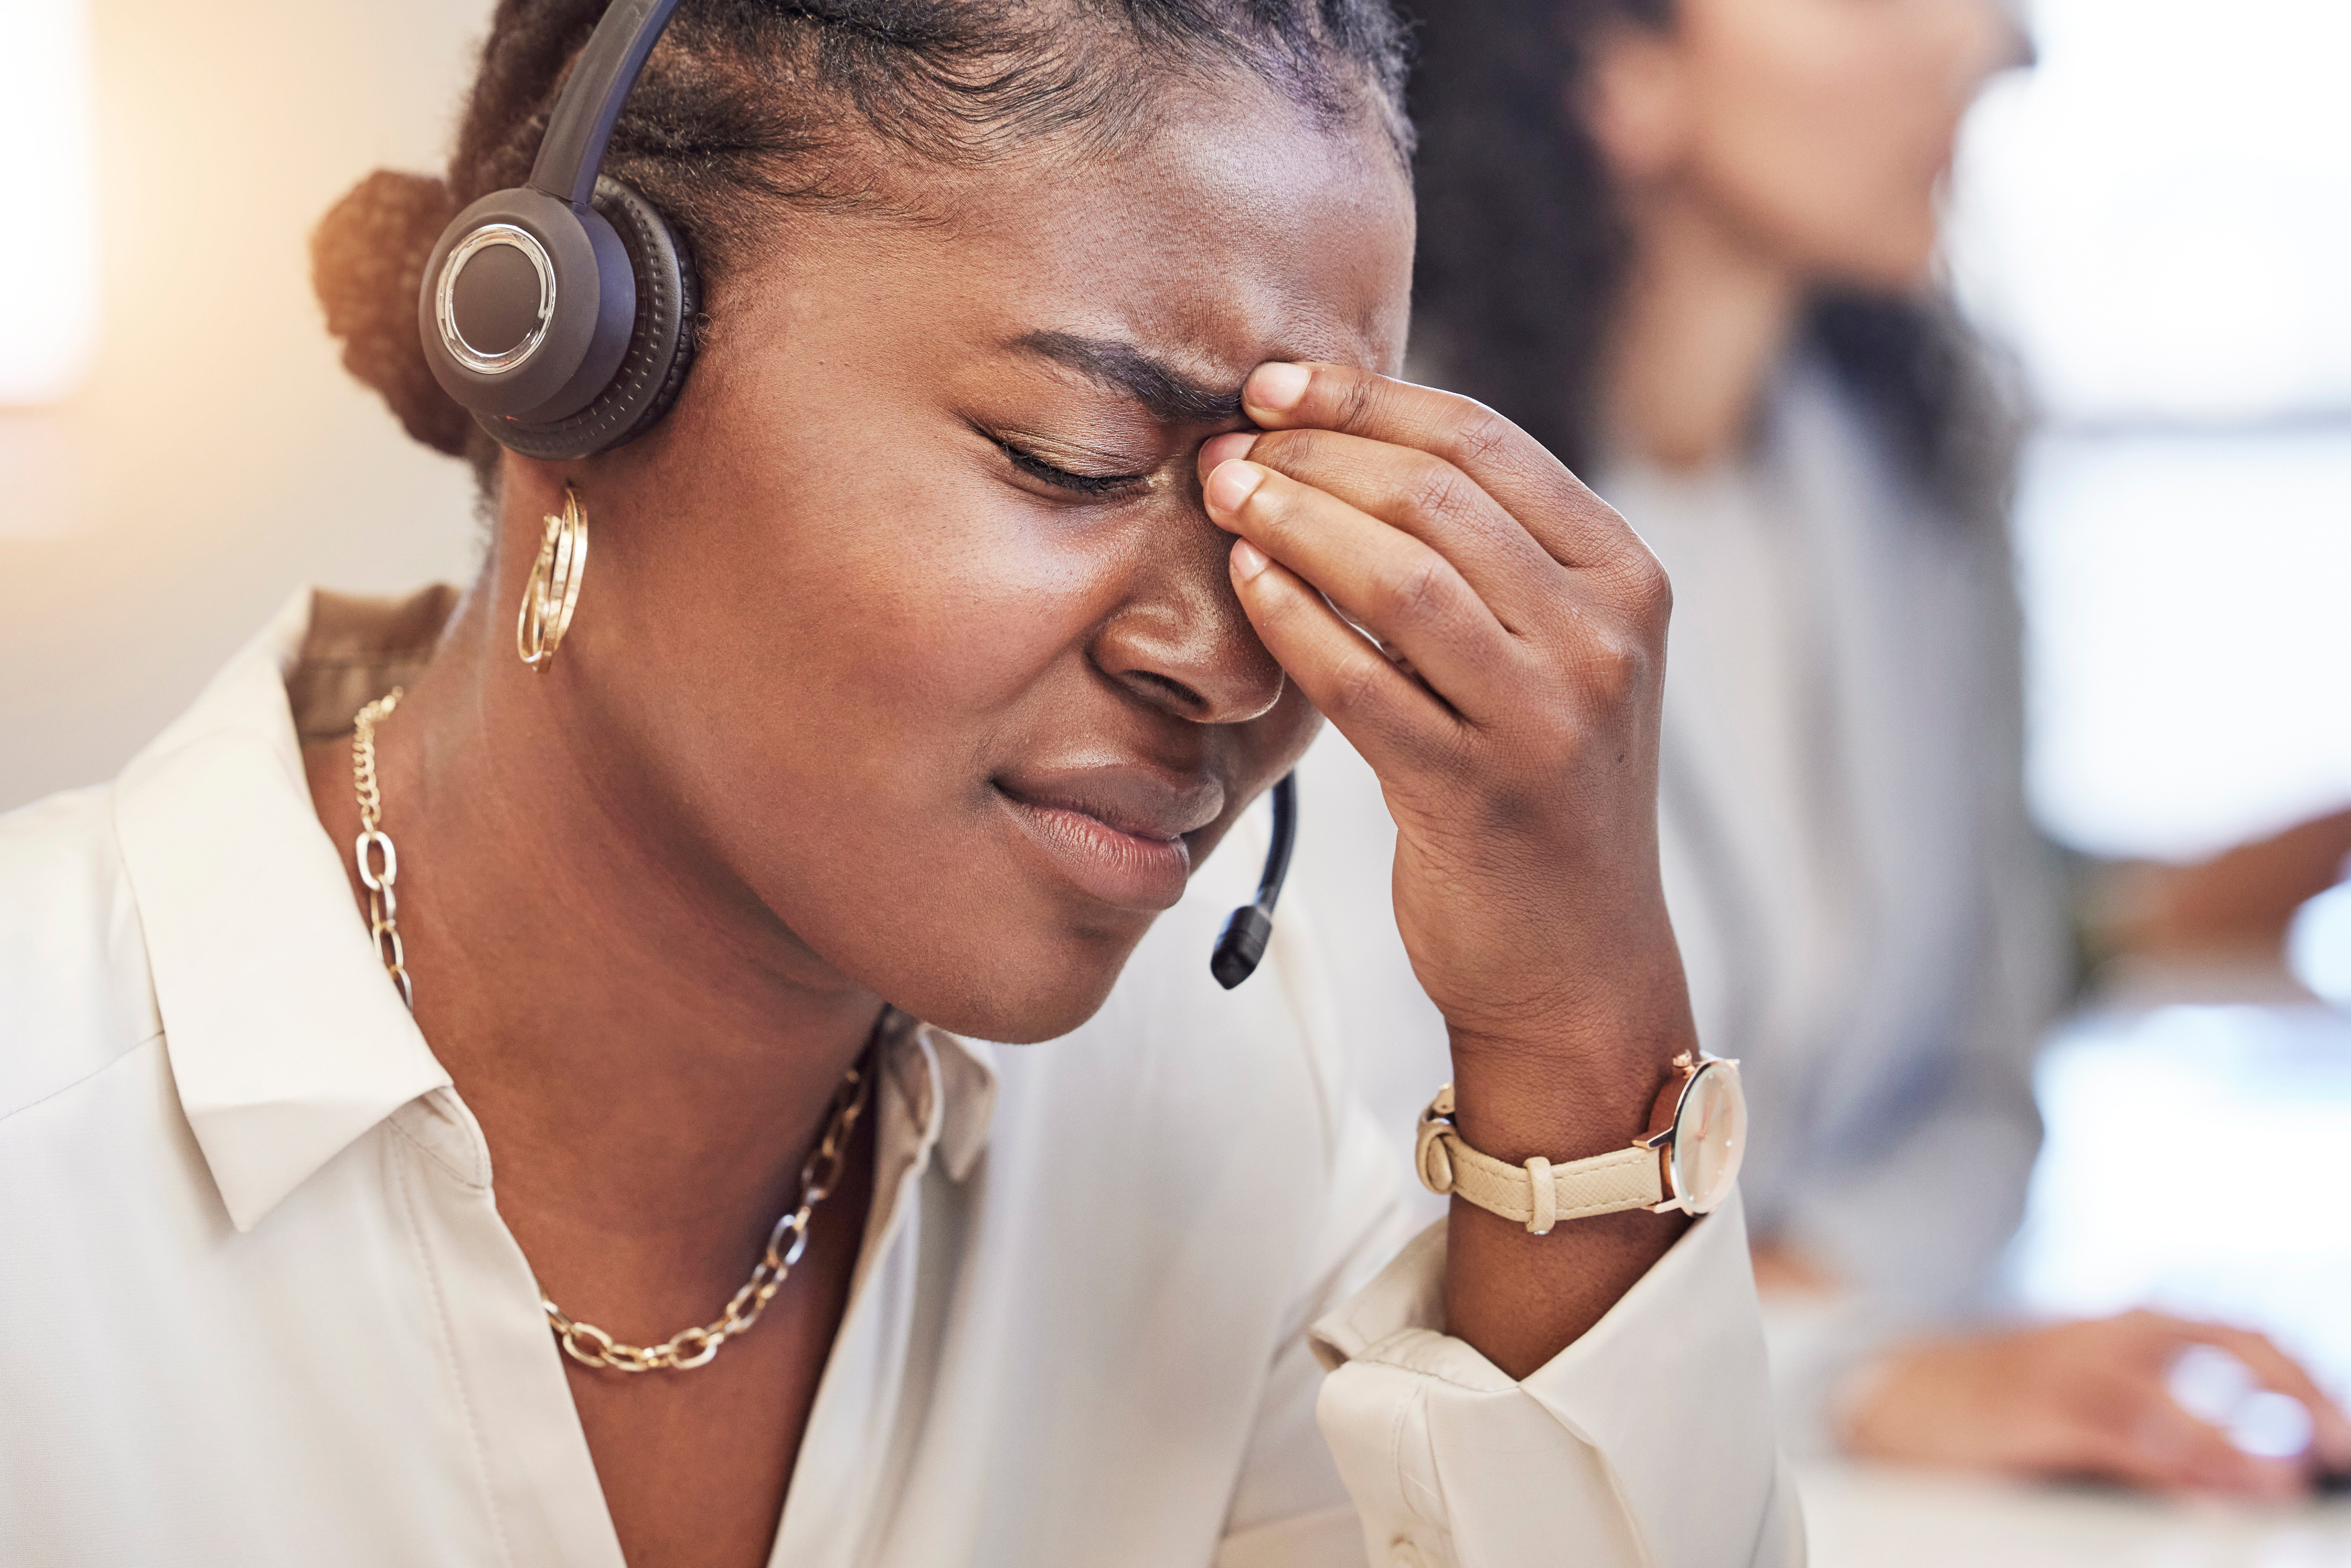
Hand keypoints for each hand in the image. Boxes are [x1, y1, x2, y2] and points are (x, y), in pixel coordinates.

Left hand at [1199, 363, 1690, 1115]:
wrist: (1578, 961)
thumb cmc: (1537, 792)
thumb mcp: (1552, 655)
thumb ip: (1487, 556)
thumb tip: (1342, 440)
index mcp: (1625, 577)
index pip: (1485, 440)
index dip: (1365, 398)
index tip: (1274, 385)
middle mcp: (1601, 636)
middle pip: (1436, 494)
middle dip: (1314, 454)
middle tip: (1227, 445)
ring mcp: (1547, 716)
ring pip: (1400, 575)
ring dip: (1294, 521)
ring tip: (1223, 496)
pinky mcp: (1478, 792)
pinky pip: (1364, 682)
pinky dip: (1295, 621)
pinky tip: (1246, 585)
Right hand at [1844, 1311, 2350, 1495]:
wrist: (1899, 1393)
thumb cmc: (2011, 1402)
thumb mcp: (2094, 1393)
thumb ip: (2168, 1414)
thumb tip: (2267, 1460)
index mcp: (2130, 1329)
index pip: (2239, 1335)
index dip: (2300, 1378)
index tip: (2343, 1431)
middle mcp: (2106, 1336)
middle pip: (2220, 1345)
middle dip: (2290, 1394)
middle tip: (2337, 1446)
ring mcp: (2065, 1369)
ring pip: (2167, 1391)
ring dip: (2233, 1437)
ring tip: (2282, 1479)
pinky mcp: (2030, 1411)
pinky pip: (2111, 1433)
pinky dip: (2166, 1460)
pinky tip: (2203, 1491)